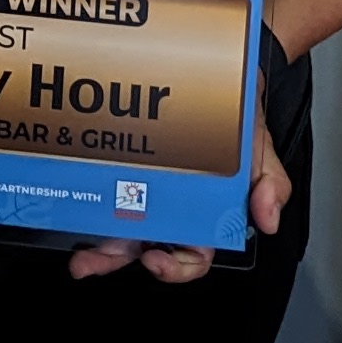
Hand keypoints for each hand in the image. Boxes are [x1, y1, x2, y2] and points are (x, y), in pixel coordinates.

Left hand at [68, 114, 291, 284]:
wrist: (218, 75)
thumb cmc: (238, 120)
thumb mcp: (263, 152)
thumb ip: (271, 186)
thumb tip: (269, 218)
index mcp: (203, 216)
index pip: (190, 256)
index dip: (174, 267)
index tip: (155, 260)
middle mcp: (169, 209)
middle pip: (140, 247)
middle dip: (112, 259)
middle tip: (94, 258)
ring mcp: (141, 189)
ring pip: (113, 224)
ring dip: (92, 237)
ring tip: (75, 242)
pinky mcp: (121, 167)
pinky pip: (100, 186)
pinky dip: (83, 195)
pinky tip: (70, 195)